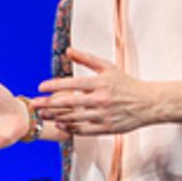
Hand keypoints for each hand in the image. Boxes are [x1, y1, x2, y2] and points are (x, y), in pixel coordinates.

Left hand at [33, 48, 156, 135]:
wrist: (148, 103)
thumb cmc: (126, 84)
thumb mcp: (108, 67)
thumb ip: (86, 59)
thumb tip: (68, 50)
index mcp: (100, 83)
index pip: (73, 84)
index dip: (55, 85)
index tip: (41, 87)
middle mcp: (101, 100)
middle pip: (69, 103)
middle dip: (48, 104)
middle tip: (34, 104)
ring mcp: (103, 115)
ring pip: (74, 118)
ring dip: (56, 116)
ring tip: (43, 115)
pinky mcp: (107, 128)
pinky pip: (84, 130)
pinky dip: (71, 127)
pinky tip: (61, 124)